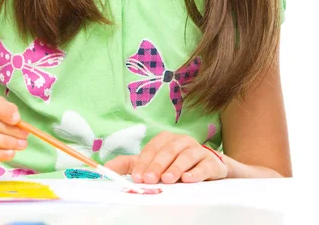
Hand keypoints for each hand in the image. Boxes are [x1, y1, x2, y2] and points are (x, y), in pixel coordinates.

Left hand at [105, 131, 227, 183]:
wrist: (209, 168)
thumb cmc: (175, 165)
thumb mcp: (152, 163)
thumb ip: (129, 164)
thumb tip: (106, 167)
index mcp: (165, 140)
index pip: (152, 149)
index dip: (144, 162)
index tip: (137, 177)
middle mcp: (181, 141)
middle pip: (168, 150)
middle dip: (157, 165)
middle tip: (150, 179)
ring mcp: (198, 150)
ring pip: (186, 156)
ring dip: (176, 167)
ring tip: (168, 179)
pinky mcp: (211, 162)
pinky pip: (204, 166)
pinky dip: (196, 172)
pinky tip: (188, 179)